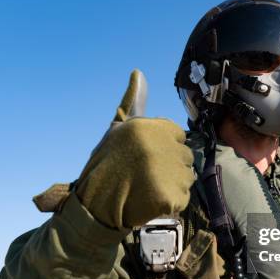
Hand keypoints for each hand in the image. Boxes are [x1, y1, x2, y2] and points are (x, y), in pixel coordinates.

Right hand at [75, 70, 194, 229]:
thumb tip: (138, 73)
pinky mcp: (170, 196)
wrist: (93, 205)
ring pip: (187, 177)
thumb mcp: (117, 129)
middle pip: (185, 156)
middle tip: (146, 176)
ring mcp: (167, 172)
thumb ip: (133, 102)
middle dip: (170, 167)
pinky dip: (170, 203)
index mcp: (148, 127)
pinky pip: (183, 198)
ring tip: (148, 188)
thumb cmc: (105, 165)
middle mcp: (160, 145)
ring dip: (172, 185)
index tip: (146, 158)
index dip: (164, 148)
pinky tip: (151, 202)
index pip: (178, 135)